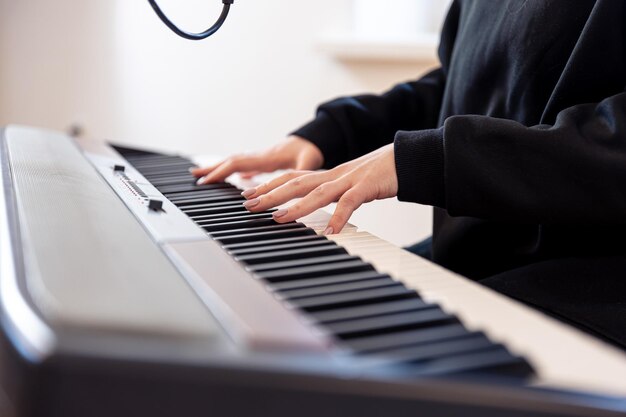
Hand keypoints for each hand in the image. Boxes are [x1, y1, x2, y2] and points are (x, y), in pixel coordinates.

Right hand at [191, 135, 323, 183]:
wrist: (315, 140)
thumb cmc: (311, 151)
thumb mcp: (308, 162)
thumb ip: (302, 171)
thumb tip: (297, 181)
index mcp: (265, 158)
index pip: (237, 164)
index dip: (220, 172)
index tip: (206, 182)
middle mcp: (259, 156)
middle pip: (230, 161)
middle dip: (211, 169)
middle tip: (193, 177)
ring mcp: (260, 158)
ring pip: (234, 162)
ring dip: (218, 168)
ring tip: (202, 175)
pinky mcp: (264, 161)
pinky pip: (244, 166)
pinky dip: (233, 171)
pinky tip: (232, 178)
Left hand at [242, 144, 397, 233]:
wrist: (409, 158)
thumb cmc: (381, 173)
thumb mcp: (352, 184)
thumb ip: (336, 195)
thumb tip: (324, 212)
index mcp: (329, 174)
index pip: (293, 177)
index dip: (270, 184)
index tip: (248, 193)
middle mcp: (335, 175)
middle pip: (296, 183)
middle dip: (271, 194)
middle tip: (249, 205)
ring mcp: (350, 179)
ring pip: (317, 192)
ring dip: (296, 206)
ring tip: (278, 218)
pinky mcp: (368, 186)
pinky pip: (350, 203)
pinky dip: (339, 217)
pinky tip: (330, 232)